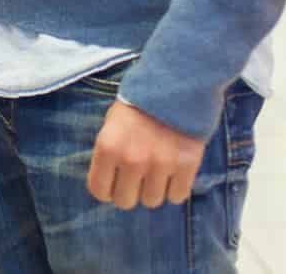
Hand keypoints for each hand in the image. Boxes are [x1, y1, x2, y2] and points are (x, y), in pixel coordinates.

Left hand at [86, 99, 206, 209]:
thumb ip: (110, 152)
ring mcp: (160, 165)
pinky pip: (177, 196)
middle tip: (137, 179)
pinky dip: (175, 188)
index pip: (99, 190)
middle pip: (125, 201)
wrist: (176, 84)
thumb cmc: (139, 103)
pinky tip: (174, 173)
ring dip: (154, 190)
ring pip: (152, 201)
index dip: (106, 191)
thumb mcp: (112, 122)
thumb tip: (109, 181)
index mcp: (108, 146)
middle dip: (130, 192)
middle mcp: (132, 160)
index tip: (113, 184)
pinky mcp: (186, 166)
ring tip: (157, 171)